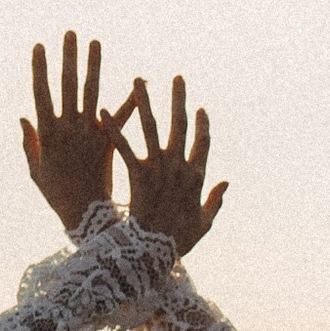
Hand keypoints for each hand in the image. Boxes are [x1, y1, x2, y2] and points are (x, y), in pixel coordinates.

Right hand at [19, 29, 131, 232]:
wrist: (85, 216)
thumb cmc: (57, 195)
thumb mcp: (36, 171)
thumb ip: (30, 143)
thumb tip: (23, 117)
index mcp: (48, 133)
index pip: (42, 93)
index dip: (40, 69)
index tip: (40, 45)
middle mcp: (68, 129)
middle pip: (67, 86)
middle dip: (68, 58)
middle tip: (70, 33)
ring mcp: (89, 134)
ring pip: (91, 94)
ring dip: (93, 67)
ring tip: (95, 42)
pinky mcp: (108, 143)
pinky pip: (121, 119)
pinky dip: (130, 101)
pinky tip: (139, 82)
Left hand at [121, 74, 227, 259]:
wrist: (155, 252)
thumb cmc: (179, 242)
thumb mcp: (203, 224)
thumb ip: (215, 201)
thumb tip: (226, 183)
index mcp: (196, 176)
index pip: (202, 142)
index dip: (202, 124)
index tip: (199, 108)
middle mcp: (179, 165)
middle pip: (180, 125)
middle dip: (178, 99)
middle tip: (177, 78)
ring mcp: (159, 167)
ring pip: (152, 127)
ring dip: (146, 101)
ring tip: (139, 80)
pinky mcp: (138, 173)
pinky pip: (125, 146)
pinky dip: (114, 128)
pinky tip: (103, 111)